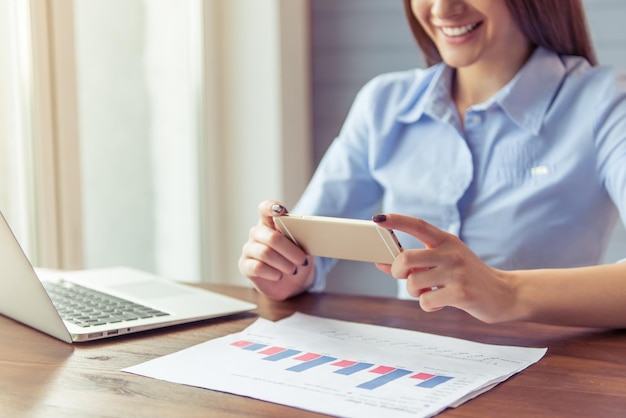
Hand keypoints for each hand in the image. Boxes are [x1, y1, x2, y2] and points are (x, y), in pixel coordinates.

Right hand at [238, 200, 314, 299]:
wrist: (291, 283)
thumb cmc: (296, 260)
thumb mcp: (302, 248)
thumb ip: (300, 238)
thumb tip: (307, 234)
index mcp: (270, 223)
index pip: (265, 209)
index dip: (271, 207)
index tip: (281, 210)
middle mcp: (257, 233)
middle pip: (272, 237)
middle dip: (290, 250)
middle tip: (302, 260)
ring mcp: (249, 249)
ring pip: (266, 253)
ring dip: (284, 263)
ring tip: (293, 270)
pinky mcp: (245, 265)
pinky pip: (258, 267)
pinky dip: (273, 273)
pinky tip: (280, 276)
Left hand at [373, 214, 516, 322]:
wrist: (504, 294)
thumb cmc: (467, 277)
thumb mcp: (443, 263)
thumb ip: (414, 263)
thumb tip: (381, 262)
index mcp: (446, 240)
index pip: (418, 225)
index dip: (397, 220)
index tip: (378, 218)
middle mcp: (451, 253)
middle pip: (406, 258)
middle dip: (398, 271)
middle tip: (405, 276)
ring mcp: (457, 272)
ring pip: (413, 283)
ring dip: (415, 292)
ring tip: (431, 291)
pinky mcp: (461, 293)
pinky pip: (425, 301)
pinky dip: (428, 305)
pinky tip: (442, 302)